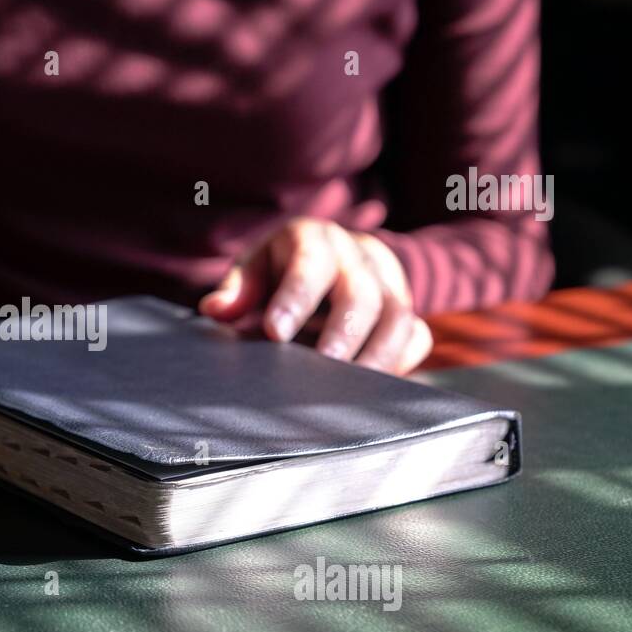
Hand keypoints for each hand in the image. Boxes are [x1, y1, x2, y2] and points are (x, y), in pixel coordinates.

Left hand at [198, 217, 431, 374]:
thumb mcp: (256, 268)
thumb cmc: (284, 269)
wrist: (335, 258)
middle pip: (362, 292)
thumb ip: (238, 289)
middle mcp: (358, 258)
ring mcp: (389, 285)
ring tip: (350, 390)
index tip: (274, 332)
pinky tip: (373, 391)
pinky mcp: (406, 313)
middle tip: (323, 365)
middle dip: (343, 331)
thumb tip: (216, 309)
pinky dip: (399, 364)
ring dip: (376, 356)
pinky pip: (415, 337)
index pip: (311, 262)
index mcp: (316, 239)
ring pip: (397, 317)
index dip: (295, 297)